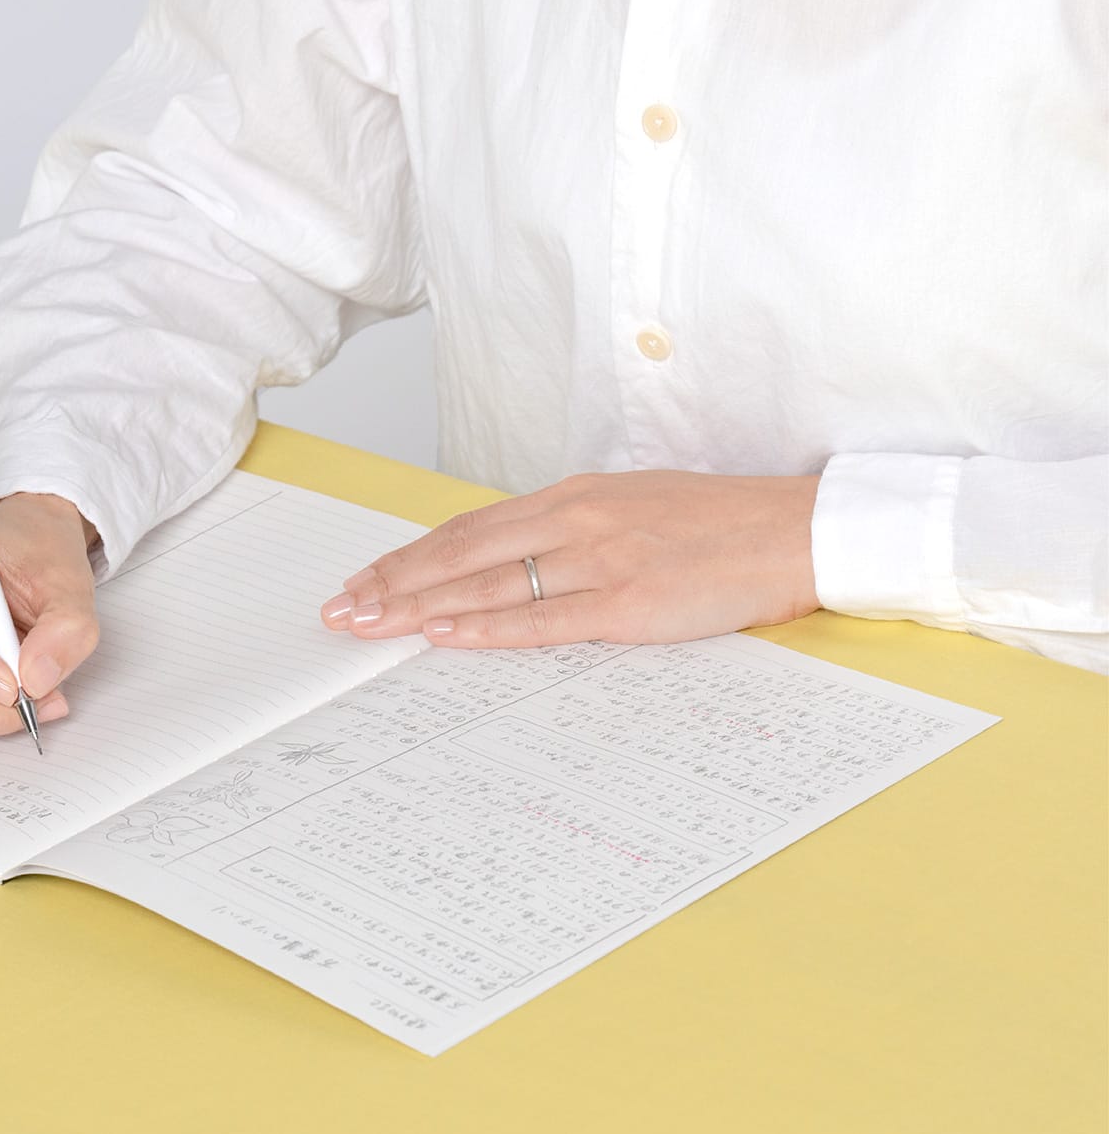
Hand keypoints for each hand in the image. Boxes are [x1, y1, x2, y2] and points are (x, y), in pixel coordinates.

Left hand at [320, 470, 820, 647]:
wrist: (792, 531)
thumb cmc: (715, 524)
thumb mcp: (629, 508)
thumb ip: (569, 530)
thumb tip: (512, 559)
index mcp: (572, 496)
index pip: (468, 528)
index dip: (410, 556)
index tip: (365, 579)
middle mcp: (574, 519)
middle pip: (461, 552)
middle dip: (393, 582)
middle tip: (341, 608)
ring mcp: (599, 559)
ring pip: (488, 584)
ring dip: (420, 607)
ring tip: (369, 625)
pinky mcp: (628, 602)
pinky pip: (542, 619)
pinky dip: (486, 629)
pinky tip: (443, 636)